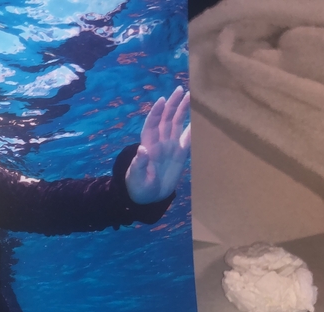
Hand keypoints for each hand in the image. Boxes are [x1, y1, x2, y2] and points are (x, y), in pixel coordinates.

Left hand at [126, 86, 191, 203]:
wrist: (149, 198)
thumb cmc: (138, 187)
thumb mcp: (136, 177)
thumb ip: (139, 164)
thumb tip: (141, 149)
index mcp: (148, 146)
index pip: (152, 125)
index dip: (156, 113)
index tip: (162, 100)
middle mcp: (160, 143)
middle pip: (166, 119)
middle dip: (172, 105)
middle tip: (181, 89)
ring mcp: (170, 147)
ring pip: (177, 124)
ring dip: (182, 111)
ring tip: (190, 96)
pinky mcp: (180, 155)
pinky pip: (187, 138)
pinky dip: (193, 129)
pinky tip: (200, 119)